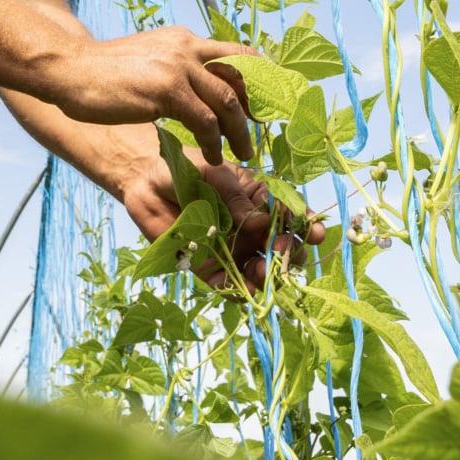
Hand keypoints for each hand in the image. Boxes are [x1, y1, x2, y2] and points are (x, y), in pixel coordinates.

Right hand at [44, 27, 257, 161]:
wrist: (69, 69)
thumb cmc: (104, 73)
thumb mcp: (148, 60)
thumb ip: (174, 67)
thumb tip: (197, 87)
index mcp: (183, 39)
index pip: (236, 53)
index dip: (258, 77)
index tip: (264, 102)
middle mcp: (186, 47)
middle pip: (242, 74)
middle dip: (257, 105)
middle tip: (262, 129)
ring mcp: (178, 66)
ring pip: (227, 101)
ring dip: (240, 131)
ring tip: (244, 152)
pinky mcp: (167, 90)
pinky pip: (205, 121)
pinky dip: (214, 142)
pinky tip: (212, 156)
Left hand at [114, 144, 324, 290]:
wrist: (145, 182)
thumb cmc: (183, 168)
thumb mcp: (213, 172)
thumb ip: (236, 196)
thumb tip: (259, 222)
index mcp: (259, 201)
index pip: (290, 215)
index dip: (306, 225)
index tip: (315, 233)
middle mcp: (251, 228)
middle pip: (282, 247)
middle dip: (288, 253)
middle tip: (280, 251)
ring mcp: (232, 249)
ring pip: (260, 270)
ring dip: (267, 276)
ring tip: (259, 272)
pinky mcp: (209, 267)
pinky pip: (229, 285)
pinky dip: (238, 291)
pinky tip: (242, 290)